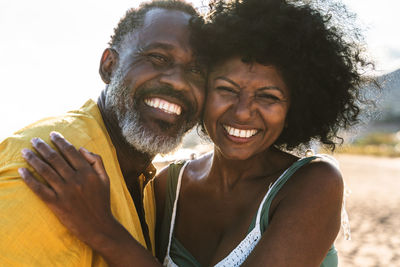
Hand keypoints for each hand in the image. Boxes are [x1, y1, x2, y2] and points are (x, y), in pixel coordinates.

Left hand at [19, 132, 116, 247]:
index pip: (70, 152)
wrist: (98, 226)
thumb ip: (96, 161)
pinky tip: (22, 171)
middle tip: (34, 139)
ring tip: (25, 151)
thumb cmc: (102, 201)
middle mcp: (75, 180)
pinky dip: (29, 179)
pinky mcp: (56, 204)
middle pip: (55, 159)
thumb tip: (81, 149)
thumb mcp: (106, 179)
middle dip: (43, 147)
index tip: (52, 134)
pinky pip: (40, 189)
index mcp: (88, 172)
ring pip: (45, 171)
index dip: (60, 141)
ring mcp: (65, 192)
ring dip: (33, 159)